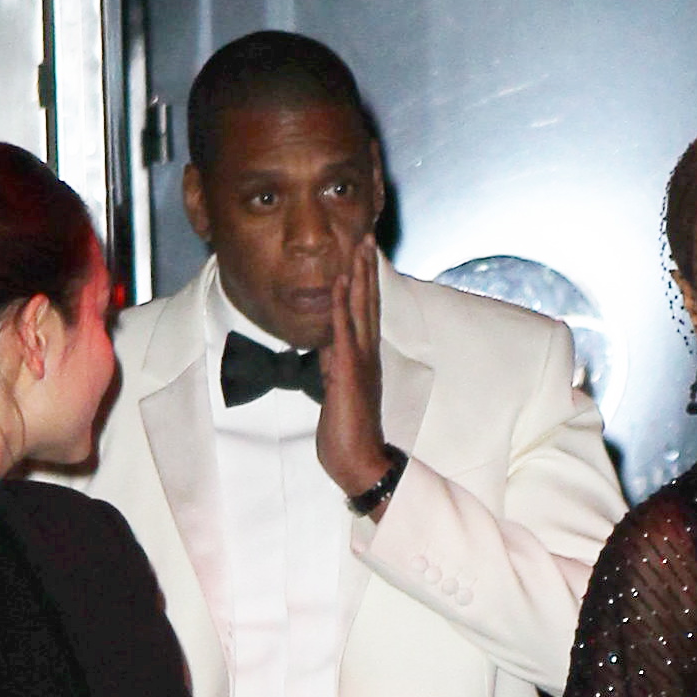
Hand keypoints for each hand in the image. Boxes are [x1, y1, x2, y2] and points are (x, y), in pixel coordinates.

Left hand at [314, 235, 390, 501]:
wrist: (360, 460)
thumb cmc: (348, 434)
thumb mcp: (338, 392)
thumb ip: (335, 367)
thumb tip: (327, 348)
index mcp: (366, 360)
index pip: (367, 313)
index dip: (366, 283)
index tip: (364, 255)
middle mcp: (368, 354)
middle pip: (369, 302)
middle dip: (367, 268)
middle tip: (367, 235)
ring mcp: (360, 360)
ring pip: (360, 308)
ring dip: (359, 274)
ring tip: (358, 244)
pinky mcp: (348, 369)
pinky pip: (343, 329)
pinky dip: (340, 302)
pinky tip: (338, 279)